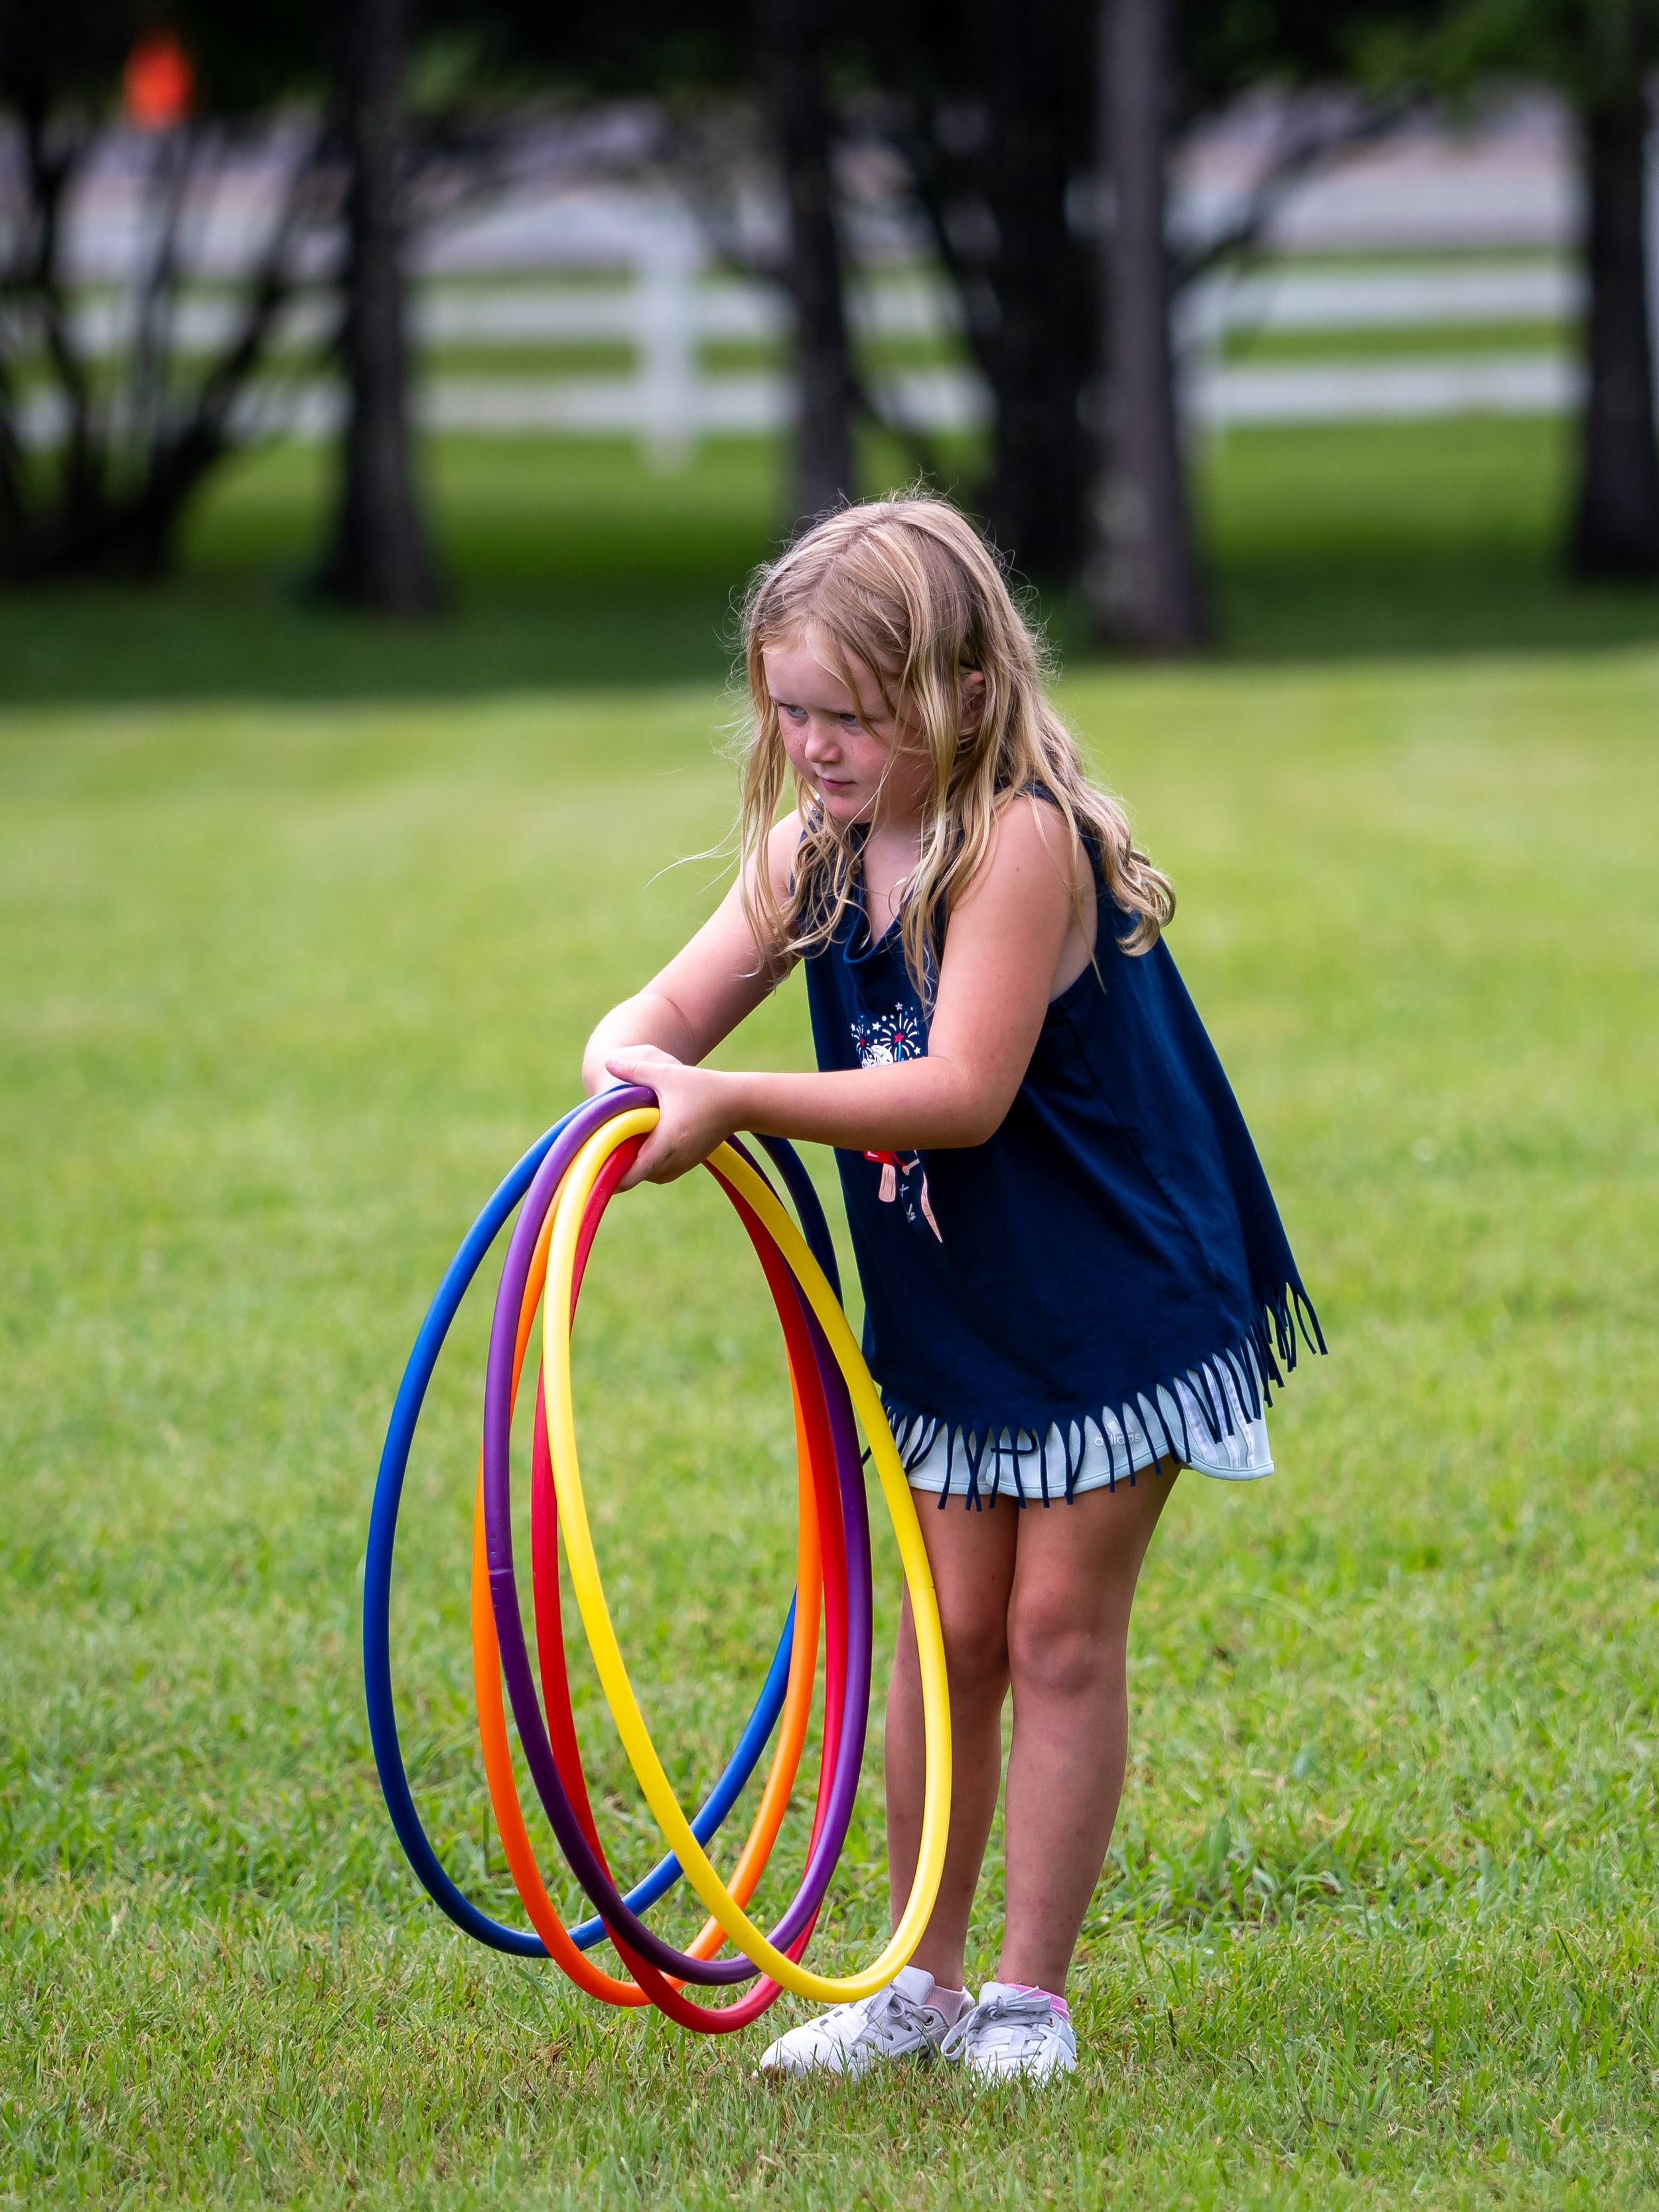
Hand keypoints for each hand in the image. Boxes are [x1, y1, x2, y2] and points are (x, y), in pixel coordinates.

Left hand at [603, 1048, 737, 1187]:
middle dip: (622, 1167)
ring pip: (652, 1175)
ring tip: (624, 1147)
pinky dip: (653, 1163)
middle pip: (639, 1175)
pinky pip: (664, 1171)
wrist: (740, 1102)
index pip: (634, 1173)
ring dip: (638, 1166)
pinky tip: (647, 1145)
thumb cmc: (704, 1087)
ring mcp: (685, 1163)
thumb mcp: (668, 1074)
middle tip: (605, 1151)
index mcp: (667, 1142)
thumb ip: (636, 1069)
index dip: (613, 1175)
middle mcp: (676, 1159)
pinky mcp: (692, 1161)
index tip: (598, 1166)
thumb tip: (607, 1060)